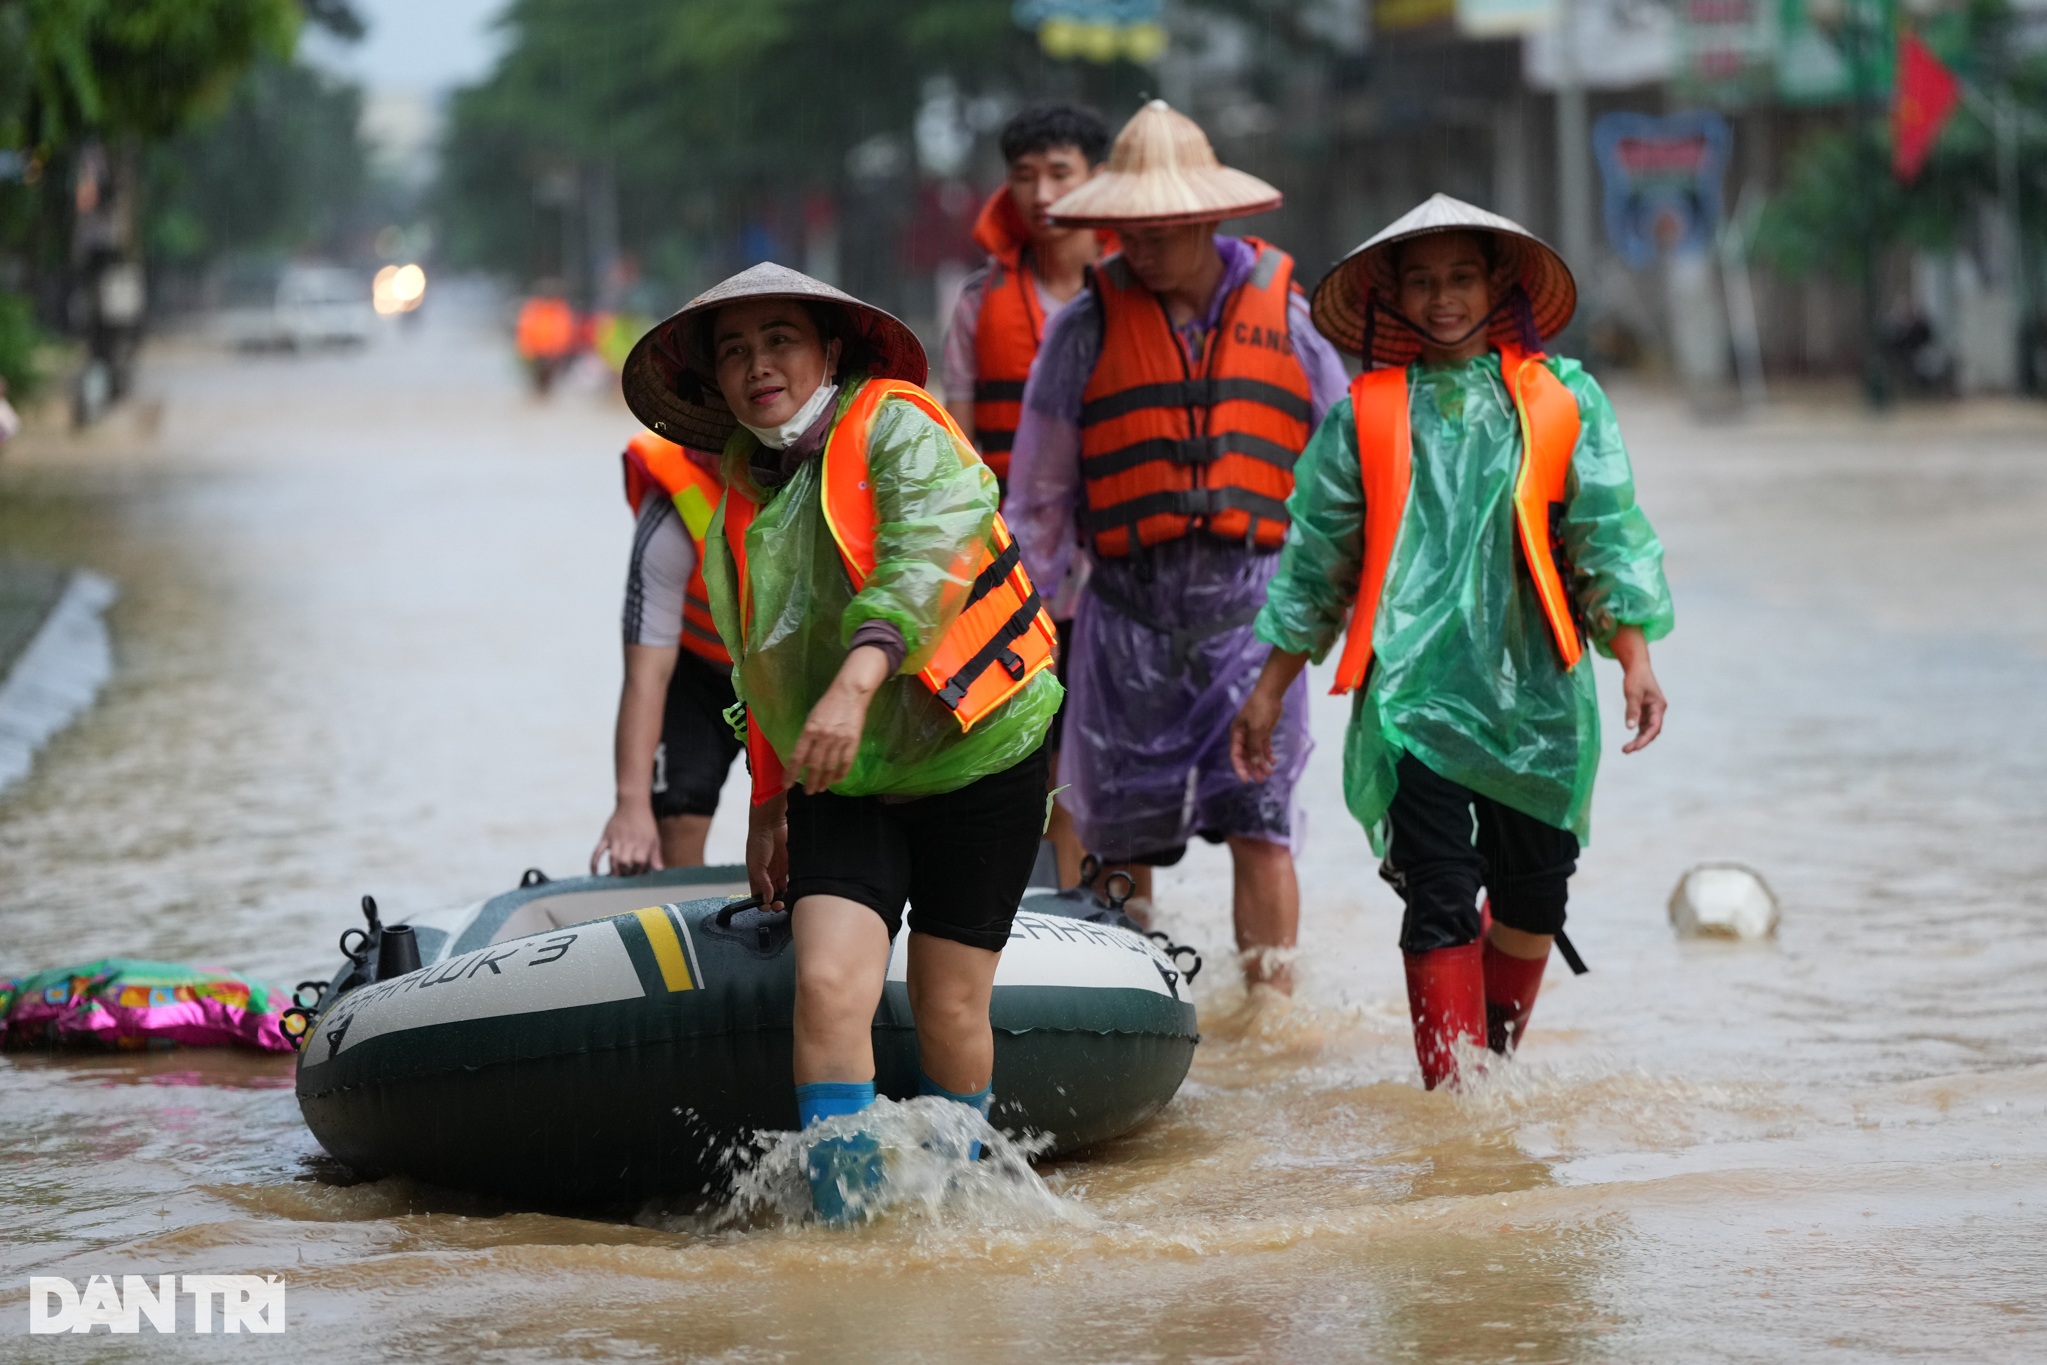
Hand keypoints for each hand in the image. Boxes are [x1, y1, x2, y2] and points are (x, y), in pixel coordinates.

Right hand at [590, 799, 662, 875]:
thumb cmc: (645, 823)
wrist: (632, 804)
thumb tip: (659, 870)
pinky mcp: (606, 836)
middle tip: (626, 876)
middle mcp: (629, 841)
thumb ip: (655, 855)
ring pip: (612, 859)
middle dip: (625, 873)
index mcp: (642, 842)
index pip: (639, 862)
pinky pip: (597, 851)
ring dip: (614, 870)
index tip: (638, 872)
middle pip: (624, 862)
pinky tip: (595, 873)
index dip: (639, 870)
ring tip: (617, 876)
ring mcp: (615, 839)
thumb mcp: (654, 838)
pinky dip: (594, 863)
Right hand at [747, 794, 788, 908]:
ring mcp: (778, 872)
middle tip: (780, 904)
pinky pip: (791, 880)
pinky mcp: (789, 866)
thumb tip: (767, 899)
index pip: (758, 896)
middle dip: (776, 902)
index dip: (762, 904)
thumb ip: (762, 883)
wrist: (771, 826)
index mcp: (756, 877)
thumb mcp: (756, 865)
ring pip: (782, 890)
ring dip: (785, 896)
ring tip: (788, 898)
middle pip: (772, 896)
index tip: (768, 907)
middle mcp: (767, 876)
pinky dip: (793, 887)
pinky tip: (795, 888)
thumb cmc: (758, 843)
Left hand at [788, 645, 889, 791]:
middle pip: (814, 765)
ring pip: (829, 766)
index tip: (787, 785)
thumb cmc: (828, 704)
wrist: (850, 692)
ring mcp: (839, 740)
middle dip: (810, 781)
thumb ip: (807, 737)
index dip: (791, 773)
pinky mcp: (853, 741)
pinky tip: (835, 780)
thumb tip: (803, 758)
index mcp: (809, 730)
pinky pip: (846, 762)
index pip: (797, 757)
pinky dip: (840, 774)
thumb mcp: (812, 718)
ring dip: (824, 780)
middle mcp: (823, 737)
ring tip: (820, 789)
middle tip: (808, 792)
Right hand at [1230, 649, 1307, 783]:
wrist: (1270, 693)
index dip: (1240, 768)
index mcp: (1237, 734)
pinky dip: (1268, 754)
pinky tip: (1273, 762)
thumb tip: (1255, 763)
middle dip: (1253, 768)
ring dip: (1262, 763)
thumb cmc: (1260, 709)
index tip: (1246, 780)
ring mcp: (1253, 734)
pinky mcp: (1263, 731)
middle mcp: (1243, 736)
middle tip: (1260, 780)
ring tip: (1269, 773)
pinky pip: (1264, 746)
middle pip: (1246, 756)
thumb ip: (1255, 747)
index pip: (1236, 755)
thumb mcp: (1257, 729)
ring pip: (1256, 753)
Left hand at [1609, 626, 1666, 753]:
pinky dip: (1637, 733)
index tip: (1634, 747)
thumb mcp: (1633, 694)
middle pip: (1652, 731)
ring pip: (1648, 730)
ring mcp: (1652, 711)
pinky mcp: (1646, 711)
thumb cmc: (1636, 678)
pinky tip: (1630, 741)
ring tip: (1626, 749)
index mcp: (1659, 706)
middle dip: (1641, 742)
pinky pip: (1643, 726)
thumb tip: (1630, 728)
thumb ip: (1632, 710)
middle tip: (1626, 750)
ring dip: (1639, 740)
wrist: (1637, 667)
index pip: (1654, 727)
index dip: (1645, 739)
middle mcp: (1658, 711)